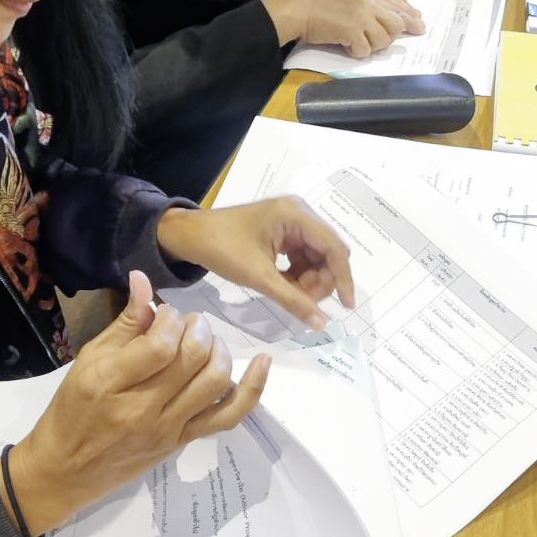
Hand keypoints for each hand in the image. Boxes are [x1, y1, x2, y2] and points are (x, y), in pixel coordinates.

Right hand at [4, 271, 269, 534]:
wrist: (66, 469)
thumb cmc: (71, 410)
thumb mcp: (87, 361)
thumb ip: (124, 324)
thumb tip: (144, 281)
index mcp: (111, 383)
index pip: (160, 344)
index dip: (171, 320)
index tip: (165, 314)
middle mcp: (143, 409)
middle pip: (192, 360)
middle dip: (198, 329)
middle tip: (188, 323)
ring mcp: (168, 429)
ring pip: (214, 383)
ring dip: (219, 350)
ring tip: (206, 340)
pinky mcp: (183, 442)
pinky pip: (228, 417)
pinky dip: (252, 389)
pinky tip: (262, 363)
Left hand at [156, 199, 355, 326]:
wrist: (190, 236)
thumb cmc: (221, 249)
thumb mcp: (258, 276)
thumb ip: (292, 299)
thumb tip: (322, 323)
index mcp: (296, 214)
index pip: (333, 247)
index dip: (343, 278)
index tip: (346, 307)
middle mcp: (300, 213)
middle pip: (329, 253)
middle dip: (321, 281)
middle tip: (302, 302)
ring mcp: (292, 222)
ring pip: (317, 257)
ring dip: (309, 281)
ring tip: (288, 295)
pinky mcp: (284, 232)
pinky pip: (303, 257)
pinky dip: (299, 275)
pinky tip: (284, 286)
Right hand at [261, 0, 415, 56]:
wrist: (298, 8)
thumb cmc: (316, 5)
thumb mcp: (346, 1)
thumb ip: (365, 9)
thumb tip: (381, 27)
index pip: (396, 8)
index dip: (409, 19)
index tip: (419, 26)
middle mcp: (368, 3)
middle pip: (396, 26)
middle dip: (387, 37)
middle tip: (371, 41)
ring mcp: (361, 17)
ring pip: (383, 41)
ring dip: (369, 46)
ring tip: (353, 42)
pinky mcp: (352, 30)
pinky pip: (364, 51)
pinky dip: (355, 52)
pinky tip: (344, 45)